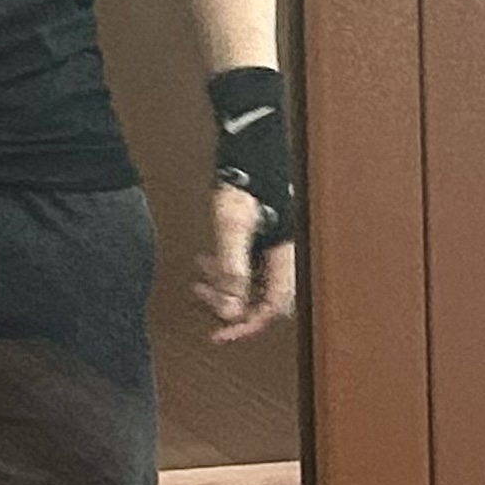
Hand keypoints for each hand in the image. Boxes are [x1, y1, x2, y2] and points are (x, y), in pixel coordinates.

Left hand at [195, 182, 295, 341]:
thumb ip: (233, 270)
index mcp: (285, 257)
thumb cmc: (245, 182)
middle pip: (261, 299)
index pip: (272, 308)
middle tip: (204, 302)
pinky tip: (207, 262)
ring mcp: (274, 248)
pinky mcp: (263, 238)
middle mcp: (284, 257)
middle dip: (230, 304)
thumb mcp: (233, 227)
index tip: (221, 334)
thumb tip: (232, 310)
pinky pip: (246, 267)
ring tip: (199, 282)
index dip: (246, 325)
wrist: (248, 150)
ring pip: (251, 284)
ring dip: (224, 288)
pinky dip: (226, 271)